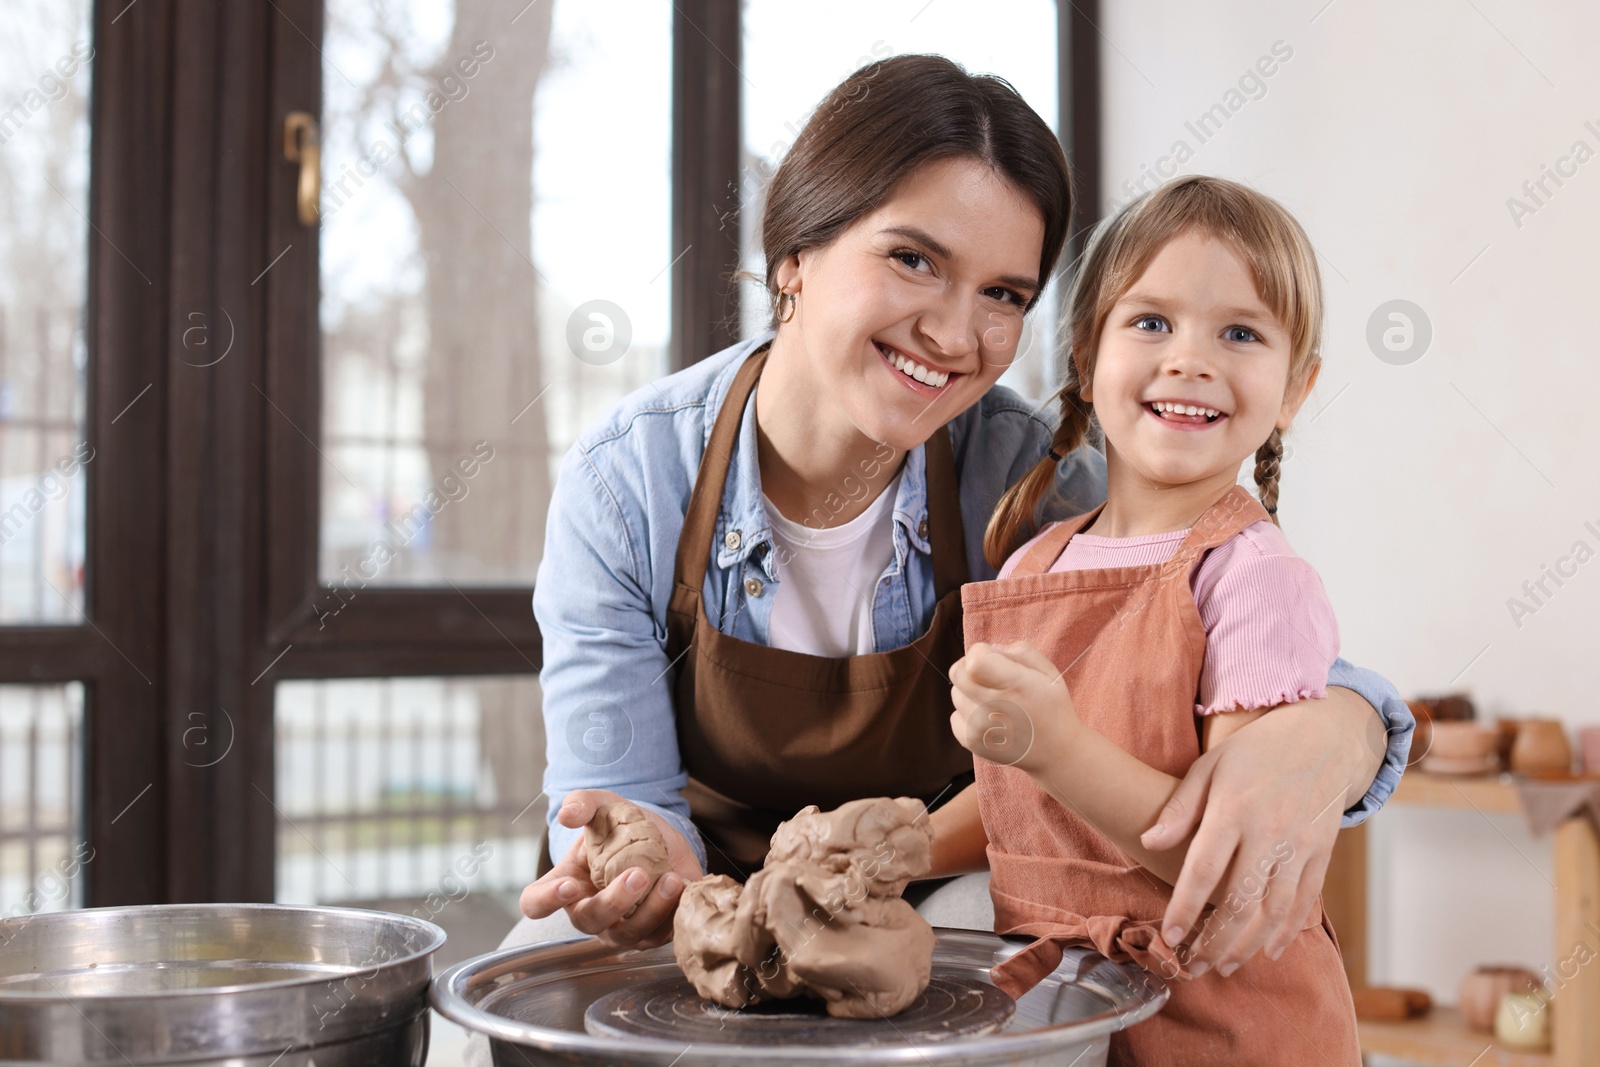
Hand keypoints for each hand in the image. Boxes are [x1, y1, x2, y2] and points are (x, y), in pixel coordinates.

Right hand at [517, 789, 703, 950]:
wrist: (661, 836)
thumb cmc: (621, 825)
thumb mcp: (602, 805)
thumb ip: (582, 803)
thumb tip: (568, 813)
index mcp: (565, 883)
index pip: (536, 902)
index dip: (546, 901)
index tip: (569, 886)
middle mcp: (589, 911)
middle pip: (589, 921)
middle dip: (614, 902)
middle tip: (638, 875)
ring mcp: (620, 927)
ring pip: (628, 935)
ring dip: (651, 910)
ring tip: (672, 880)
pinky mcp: (652, 932)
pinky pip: (660, 936)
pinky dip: (673, 915)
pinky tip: (684, 889)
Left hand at [949, 642, 1077, 774]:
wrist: (1055, 752)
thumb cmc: (1051, 706)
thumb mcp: (1048, 671)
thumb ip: (1020, 651)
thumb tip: (991, 648)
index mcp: (1015, 686)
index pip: (974, 661)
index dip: (980, 652)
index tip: (994, 658)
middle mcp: (993, 708)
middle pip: (957, 673)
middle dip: (970, 667)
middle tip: (991, 676)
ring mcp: (980, 728)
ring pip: (956, 693)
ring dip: (970, 692)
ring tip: (995, 700)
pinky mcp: (971, 742)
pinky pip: (955, 716)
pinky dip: (968, 714)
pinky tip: (990, 718)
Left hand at [1139, 690, 1382, 974]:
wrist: (1322, 739)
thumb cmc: (1255, 752)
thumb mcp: (1209, 766)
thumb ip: (1179, 808)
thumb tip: (1147, 840)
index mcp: (1234, 808)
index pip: (1204, 870)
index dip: (1185, 908)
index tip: (1169, 937)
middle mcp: (1270, 831)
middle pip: (1241, 902)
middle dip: (1215, 942)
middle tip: (1194, 966)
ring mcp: (1301, 845)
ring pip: (1275, 910)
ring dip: (1248, 945)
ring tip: (1223, 965)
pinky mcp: (1323, 853)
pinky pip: (1305, 901)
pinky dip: (1286, 930)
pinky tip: (1266, 949)